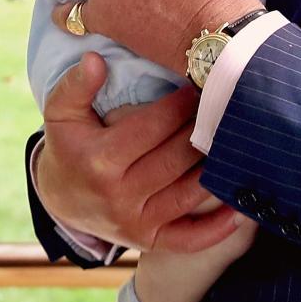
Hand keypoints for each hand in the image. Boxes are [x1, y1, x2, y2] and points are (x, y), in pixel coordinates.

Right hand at [36, 54, 240, 251]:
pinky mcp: (150, 241)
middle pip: (178, 157)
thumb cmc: (70, 146)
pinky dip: (218, 227)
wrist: (60, 199)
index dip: (181, 103)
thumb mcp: (61, 114)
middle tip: (227, 105)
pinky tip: (240, 207)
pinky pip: (190, 239)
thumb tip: (96, 60)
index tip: (200, 83)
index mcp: (100, 160)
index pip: (154, 126)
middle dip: (204, 128)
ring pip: (190, 191)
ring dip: (217, 166)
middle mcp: (119, 195)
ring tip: (236, 139)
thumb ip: (75, 85)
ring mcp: (136, 222)